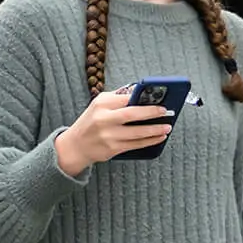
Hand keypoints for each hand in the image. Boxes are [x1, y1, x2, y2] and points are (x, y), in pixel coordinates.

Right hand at [54, 89, 172, 174]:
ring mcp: (109, 136)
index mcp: (101, 104)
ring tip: (167, 127)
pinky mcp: (113, 149)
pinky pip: (136, 144)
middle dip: (152, 112)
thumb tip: (141, 93)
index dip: (143, 98)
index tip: (158, 97)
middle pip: (133, 114)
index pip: (126, 98)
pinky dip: (150, 141)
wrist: (75, 146)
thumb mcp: (98, 105)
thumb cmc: (91, 122)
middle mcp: (104, 119)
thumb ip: (117, 98)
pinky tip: (159, 137)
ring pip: (137, 133)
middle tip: (165, 111)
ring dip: (155, 130)